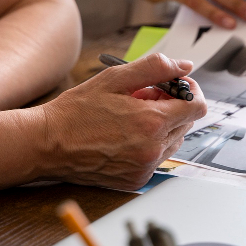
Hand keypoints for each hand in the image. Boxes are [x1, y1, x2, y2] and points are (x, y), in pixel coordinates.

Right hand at [35, 53, 206, 189]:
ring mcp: (145, 167)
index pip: (197, 107)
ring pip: (173, 142)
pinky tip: (125, 136)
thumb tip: (184, 66)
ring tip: (131, 117)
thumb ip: (154, 68)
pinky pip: (157, 159)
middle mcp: (153, 149)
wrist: (48, 144)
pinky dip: (149, 145)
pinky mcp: (136, 180)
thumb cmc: (76, 112)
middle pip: (187, 124)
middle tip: (144, 98)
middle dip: (172, 107)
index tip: (176, 86)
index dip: (189, 92)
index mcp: (151, 122)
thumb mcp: (114, 78)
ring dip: (162, 127)